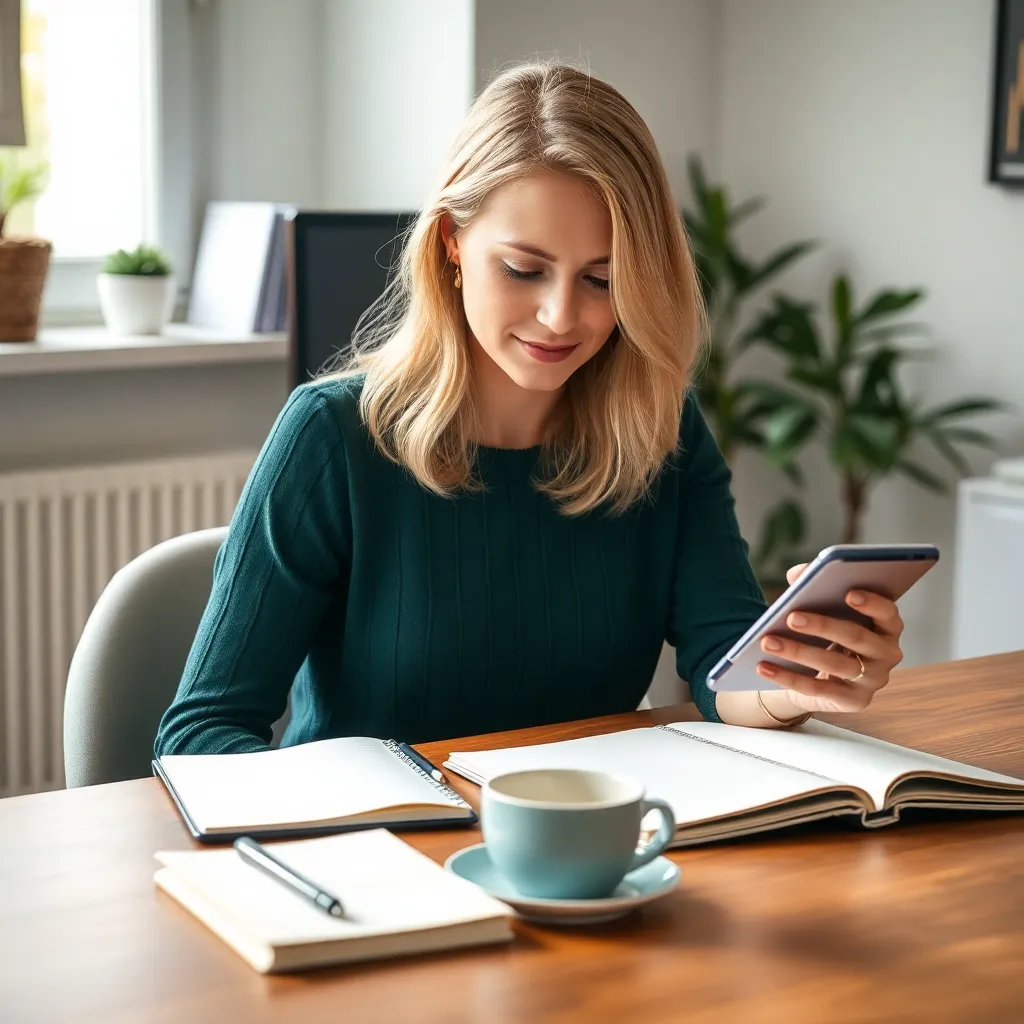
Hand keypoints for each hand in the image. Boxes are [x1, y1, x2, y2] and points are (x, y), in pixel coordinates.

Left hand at [755, 563, 904, 715]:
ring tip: (767, 641)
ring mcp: (872, 681)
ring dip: (798, 652)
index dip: (872, 603)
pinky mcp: (853, 701)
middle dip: (822, 626)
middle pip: (856, 637)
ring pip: (835, 665)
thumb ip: (814, 584)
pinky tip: (764, 667)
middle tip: (791, 617)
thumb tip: (798, 575)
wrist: (821, 675)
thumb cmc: (826, 632)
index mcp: (886, 626)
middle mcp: (887, 654)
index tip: (848, 593)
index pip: (888, 614)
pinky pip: (817, 689)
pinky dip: (787, 678)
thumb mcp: (824, 609)